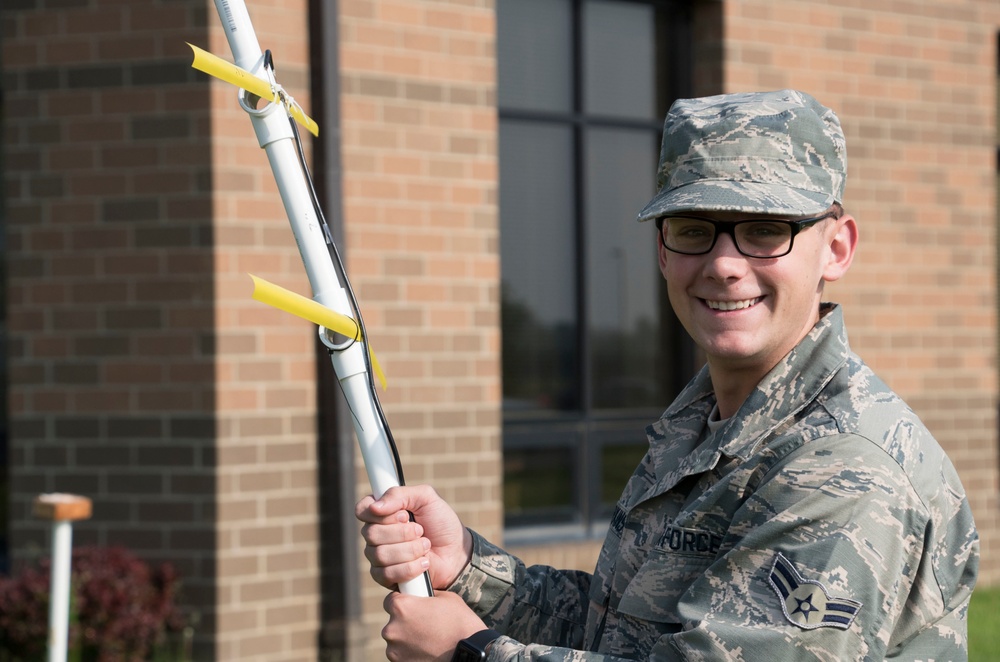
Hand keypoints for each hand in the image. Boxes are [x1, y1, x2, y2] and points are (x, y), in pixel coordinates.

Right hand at [356, 485, 472, 590]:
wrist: (457, 553)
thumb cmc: (441, 523)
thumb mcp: (426, 498)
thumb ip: (400, 494)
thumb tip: (375, 506)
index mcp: (382, 512)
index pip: (362, 510)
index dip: (381, 514)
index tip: (404, 514)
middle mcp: (376, 534)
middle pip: (371, 534)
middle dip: (402, 532)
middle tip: (420, 530)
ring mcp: (378, 557)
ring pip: (380, 554)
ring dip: (410, 550)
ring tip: (426, 546)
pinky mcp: (385, 577)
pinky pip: (386, 574)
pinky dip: (410, 568)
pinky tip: (424, 563)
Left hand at [382, 590, 487, 661]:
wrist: (468, 651)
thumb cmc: (459, 622)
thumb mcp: (445, 597)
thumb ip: (426, 595)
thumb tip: (420, 596)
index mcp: (401, 607)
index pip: (390, 599)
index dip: (402, 602)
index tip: (412, 607)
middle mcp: (392, 628)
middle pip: (392, 621)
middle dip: (404, 621)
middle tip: (423, 624)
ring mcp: (394, 649)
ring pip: (396, 638)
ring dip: (406, 637)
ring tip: (426, 639)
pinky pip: (400, 653)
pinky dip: (409, 652)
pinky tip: (425, 649)